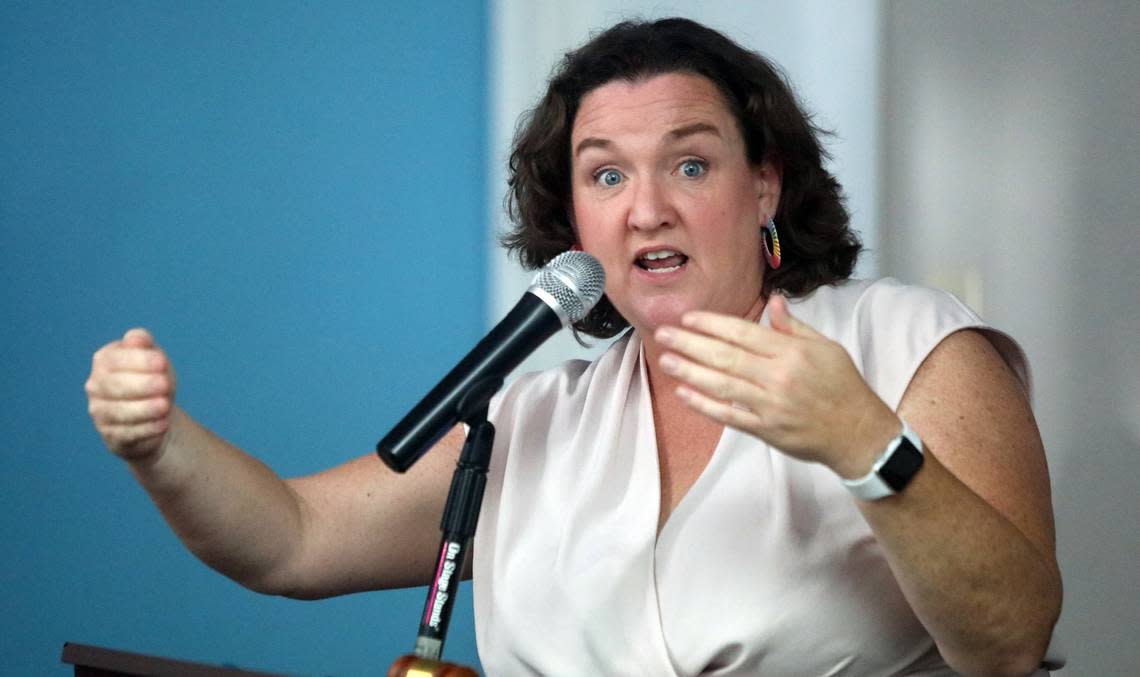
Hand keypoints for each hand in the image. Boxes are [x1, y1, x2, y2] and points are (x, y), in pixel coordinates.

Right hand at [85, 328, 177, 462]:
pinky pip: (126, 434)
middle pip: (114, 386)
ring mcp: (100, 412)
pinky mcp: (111, 436)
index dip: (140, 361)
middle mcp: (96, 386)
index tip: (162, 362)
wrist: (159, 412)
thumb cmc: (154, 377)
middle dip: (142, 385)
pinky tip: (163, 425)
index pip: (116, 359)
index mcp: (104, 361)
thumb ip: (144, 344)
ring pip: (118, 412)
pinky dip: (146, 430)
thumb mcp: (153, 357)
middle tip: (165, 385)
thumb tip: (137, 338)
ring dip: (144, 409)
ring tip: (165, 406)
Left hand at [654, 295, 898, 476]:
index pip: (744, 333)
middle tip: (664, 334)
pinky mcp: (765, 429)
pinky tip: (684, 393)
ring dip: (690, 372)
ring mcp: (770, 405)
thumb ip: (795, 327)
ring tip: (666, 360)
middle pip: (726, 356)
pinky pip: (729, 415)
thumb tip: (773, 301)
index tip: (689, 318)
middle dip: (691, 344)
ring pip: (722, 385)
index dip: (713, 324)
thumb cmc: (843, 387)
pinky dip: (704, 404)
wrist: (859, 434)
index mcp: (793, 352)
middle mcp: (778, 377)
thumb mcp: (827, 348)